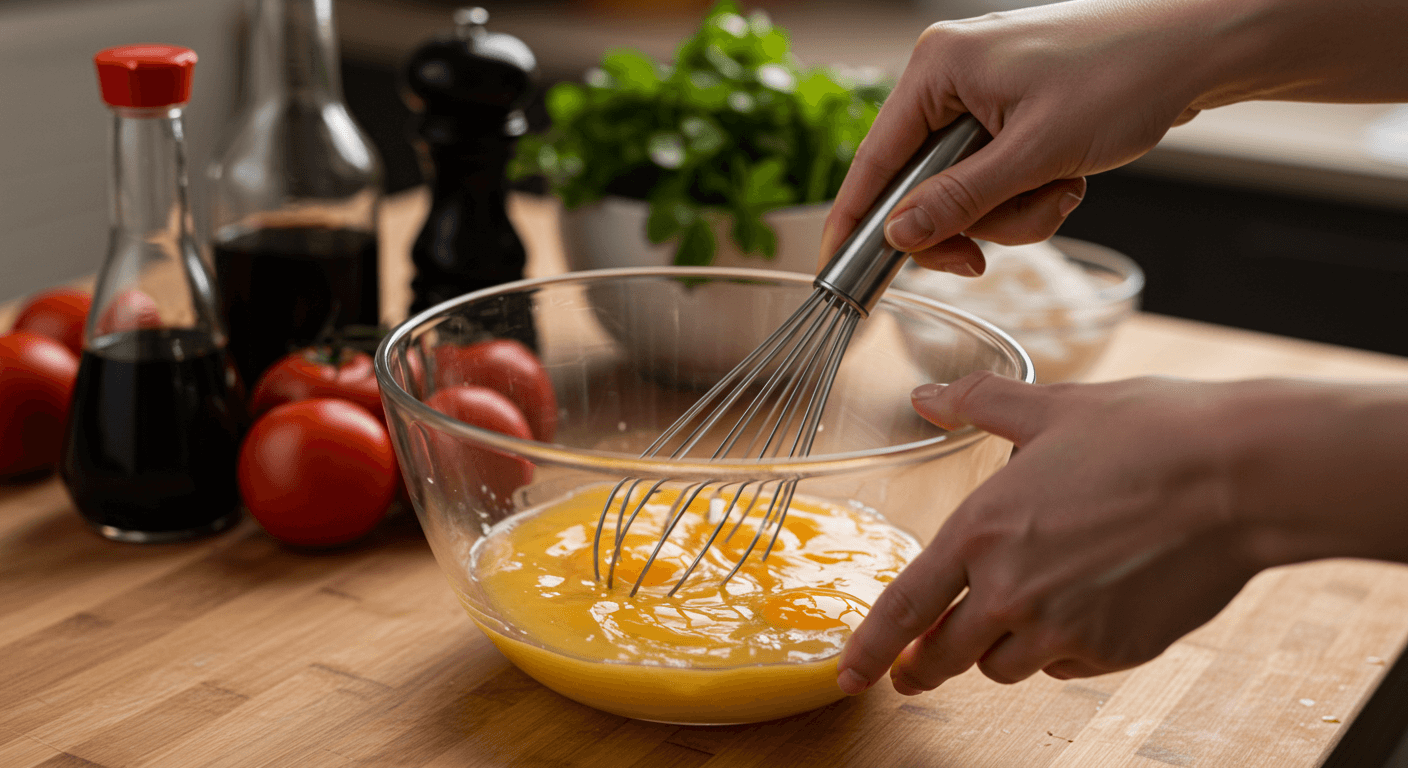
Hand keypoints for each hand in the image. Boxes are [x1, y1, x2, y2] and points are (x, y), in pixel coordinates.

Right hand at [820, 1, 1210, 274]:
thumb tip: (898, 235)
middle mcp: (950, 77)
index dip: (855, 218)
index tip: (835, 267)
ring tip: (1061, 190)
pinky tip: (1069, 179)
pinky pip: (997, 176)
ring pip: (965, 189)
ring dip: (1011, 211)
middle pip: (922, 184)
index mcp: (939, 68)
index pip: (875, 158)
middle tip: (984, 258)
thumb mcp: (1035, 153)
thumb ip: (960, 199)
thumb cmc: (1124, 78)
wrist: (1199, 48)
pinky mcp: (1012, 112)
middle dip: (968, 221)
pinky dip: (1030, 193)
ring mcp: (983, 94)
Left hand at [836, 372, 1407, 694]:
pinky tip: (1078, 613)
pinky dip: (1058, 651)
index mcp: (983, 531)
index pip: (905, 606)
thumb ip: (977, 404)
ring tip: (1014, 618)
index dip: (871, 647)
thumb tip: (925, 395)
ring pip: (1004, 666)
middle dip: (923, 667)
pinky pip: (1065, 667)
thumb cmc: (1147, 433)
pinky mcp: (1116, 651)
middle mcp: (1013, 590)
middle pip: (945, 655)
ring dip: (997, 650)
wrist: (1241, 475)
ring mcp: (1066, 628)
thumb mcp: (1051, 406)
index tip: (849, 676)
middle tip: (915, 670)